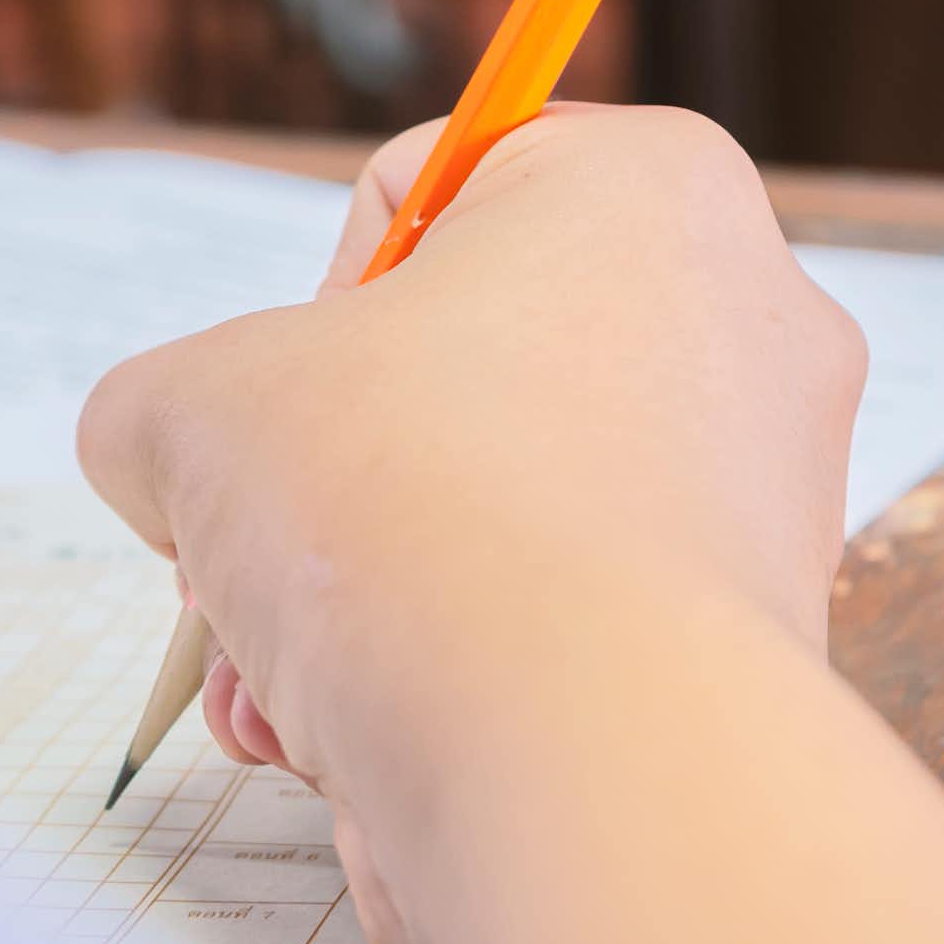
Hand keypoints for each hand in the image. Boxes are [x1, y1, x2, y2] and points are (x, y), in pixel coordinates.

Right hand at [80, 104, 864, 943]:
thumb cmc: (416, 511)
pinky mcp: (766, 627)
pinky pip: (582, 622)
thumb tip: (175, 467)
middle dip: (332, 486)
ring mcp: (775, 477)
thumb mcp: (200, 405)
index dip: (322, 302)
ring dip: (373, 600)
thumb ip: (168, 404)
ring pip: (516, 511)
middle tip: (252, 571)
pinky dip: (472, 676)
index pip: (440, 191)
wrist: (588, 757)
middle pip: (474, 374)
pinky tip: (375, 754)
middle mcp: (753, 311)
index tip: (286, 403)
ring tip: (287, 692)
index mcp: (653, 185)